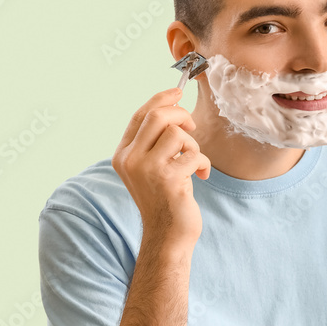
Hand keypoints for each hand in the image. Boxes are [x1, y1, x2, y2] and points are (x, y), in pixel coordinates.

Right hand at [112, 88, 210, 242]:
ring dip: (193, 145)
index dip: (161, 99)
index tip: (178, 91)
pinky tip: (201, 176)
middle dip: (181, 115)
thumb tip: (172, 105)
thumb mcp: (150, 167)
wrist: (167, 234)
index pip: (139, 115)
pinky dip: (203, 163)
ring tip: (193, 162)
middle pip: (157, 116)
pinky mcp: (168, 179)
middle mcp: (130, 160)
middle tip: (192, 128)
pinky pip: (194, 154)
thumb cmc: (164, 197)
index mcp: (123, 155)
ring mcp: (147, 170)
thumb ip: (153, 141)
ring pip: (177, 133)